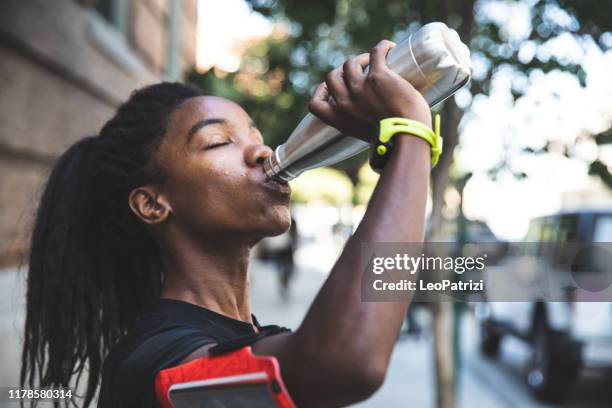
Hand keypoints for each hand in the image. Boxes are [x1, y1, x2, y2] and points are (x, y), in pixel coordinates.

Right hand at [308, 40, 431, 142]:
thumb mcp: (366, 136)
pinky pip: (376, 53)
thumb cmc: (394, 142)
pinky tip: (390, 47)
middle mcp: (345, 103)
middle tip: (357, 72)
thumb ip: (362, 126)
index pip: (315, 104)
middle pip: (332, 76)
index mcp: (340, 120)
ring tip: (373, 61)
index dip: (320, 92)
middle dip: (341, 71)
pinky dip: (382, 48)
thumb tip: (373, 120)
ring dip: (360, 59)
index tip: (330, 89)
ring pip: (350, 63)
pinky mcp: (378, 77)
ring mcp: (360, 88)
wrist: (406, 138)